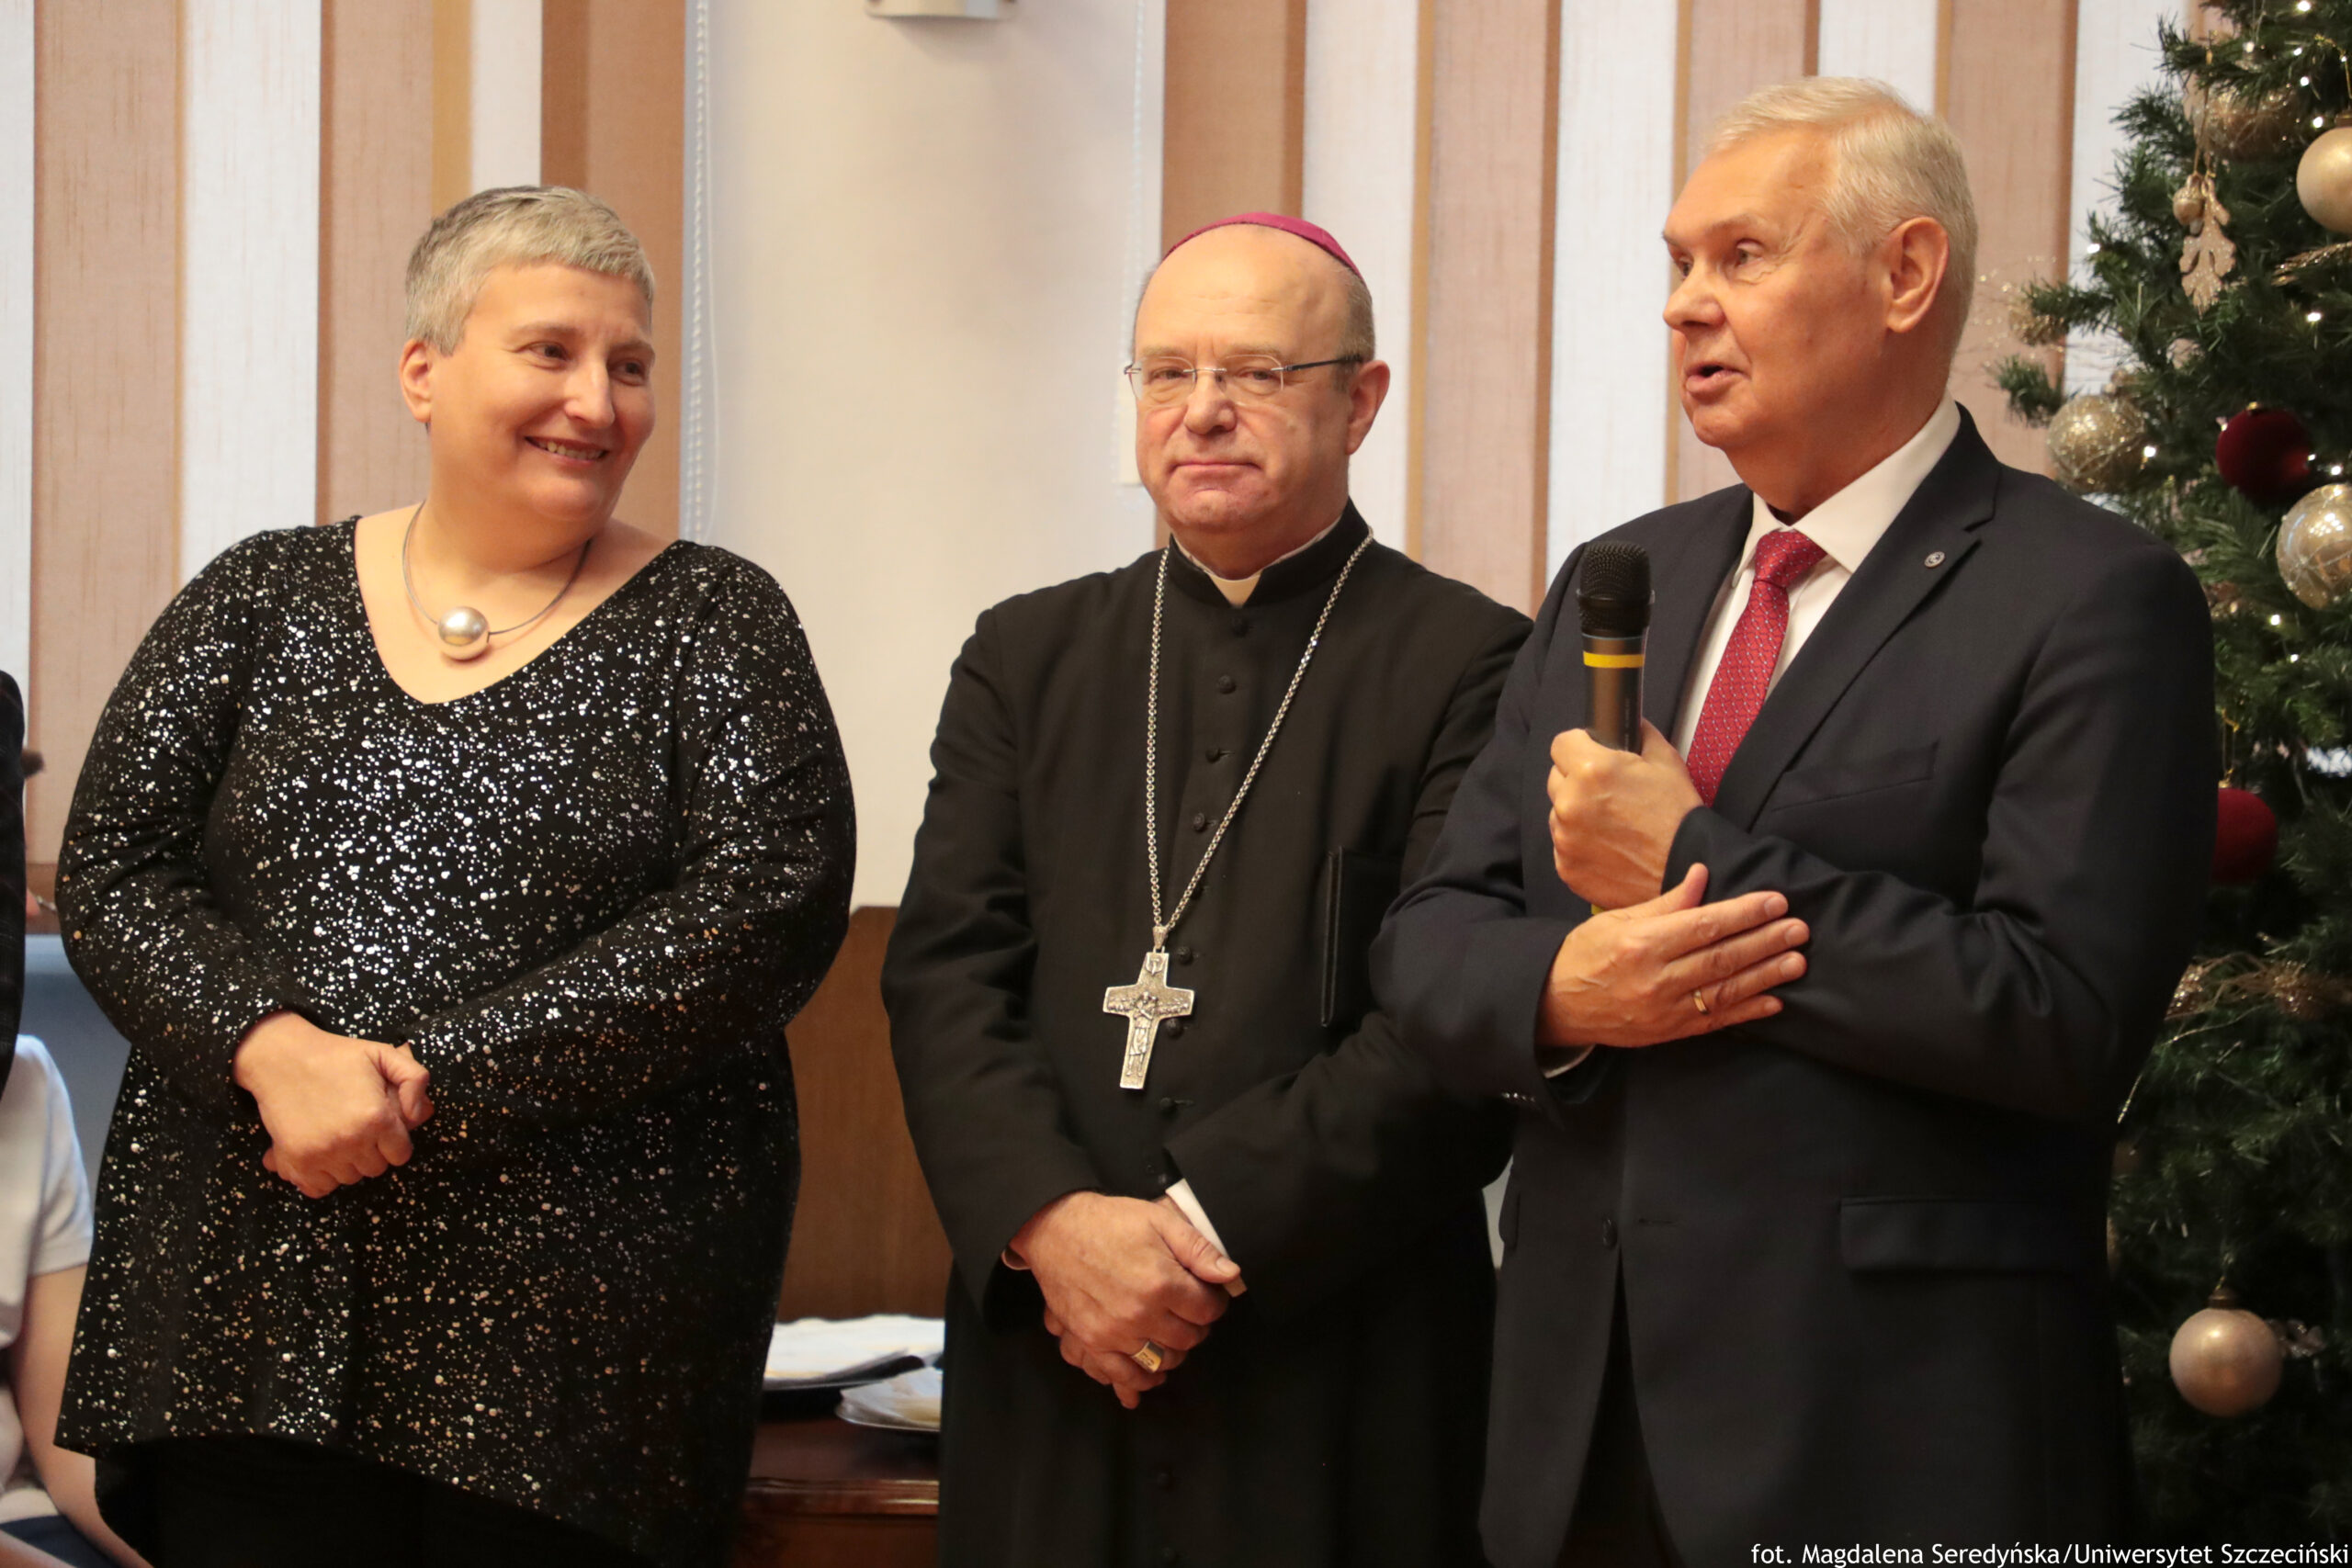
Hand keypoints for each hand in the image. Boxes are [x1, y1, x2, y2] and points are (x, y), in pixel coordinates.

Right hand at [235, 1012, 432, 1198]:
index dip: (394, 1141)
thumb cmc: (335, 1056)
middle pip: (376, 1169)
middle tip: (357, 1127)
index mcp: (376, 1118)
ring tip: (338, 1135)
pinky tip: (321, 1152)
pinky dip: (322, 1177)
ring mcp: (321, 1155)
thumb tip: (421, 1114)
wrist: (281, 1058)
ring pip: (349, 1179)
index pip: (401, 1154)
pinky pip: (319, 1188)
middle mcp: (351, 1141)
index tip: (382, 1128)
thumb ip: (415, 1079)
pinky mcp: (295, 1163)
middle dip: (373, 1151)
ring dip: (347, 1163)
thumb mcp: (383, 1054)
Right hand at [1011, 1192, 1238, 1404]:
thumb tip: (1231, 1275)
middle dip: (1196, 1326)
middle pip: (1188, 1339)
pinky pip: (1122, 1375)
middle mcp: (1140, 1314)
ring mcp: (1114, 1333)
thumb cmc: (1110, 1222)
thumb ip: (1198, 1249)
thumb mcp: (1160, 1221)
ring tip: (1171, 1334)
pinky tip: (1150, 1375)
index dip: (1214, 1302)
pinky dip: (1140, 1381)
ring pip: (1161, 1360)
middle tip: (1189, 1311)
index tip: (1208, 1295)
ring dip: (1173, 1351)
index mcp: (1162, 1283)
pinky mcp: (1092, 1341)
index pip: (1207, 1311)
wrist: (1055, 1229)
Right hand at [1538, 864, 1807, 1048]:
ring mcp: (1664, 1010)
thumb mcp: (1618, 919)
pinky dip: (1747, 1012)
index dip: (1744, 913)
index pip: (1704, 925)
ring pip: (1725, 991)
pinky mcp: (1669, 1032)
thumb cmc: (1586, 953)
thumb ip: (1666, 903)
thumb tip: (1702, 875)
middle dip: (1765, 942)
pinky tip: (1775, 1001)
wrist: (1557, 1004)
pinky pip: (1716, 1021)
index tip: (1776, 901)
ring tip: (1797, 962)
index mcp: (1641, 944)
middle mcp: (1656, 979)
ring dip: (1766, 976)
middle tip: (1799, 929)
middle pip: (1721, 958)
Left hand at [1549, 722, 1703, 909]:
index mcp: (1591, 770)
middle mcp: (1570, 803)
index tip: (1590, 753)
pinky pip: (1564, 846)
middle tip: (1607, 792)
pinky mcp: (1566, 867)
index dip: (1578, 745)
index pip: (1561, 743)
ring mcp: (1565, 838)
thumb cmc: (1678, 816)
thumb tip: (1630, 722)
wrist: (1686, 869)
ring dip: (1576, 814)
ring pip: (1558, 814)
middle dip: (1575, 780)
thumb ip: (1640, 735)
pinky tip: (1608, 847)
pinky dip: (1580, 844)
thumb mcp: (1666, 761)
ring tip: (1610, 824)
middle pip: (1556, 778)